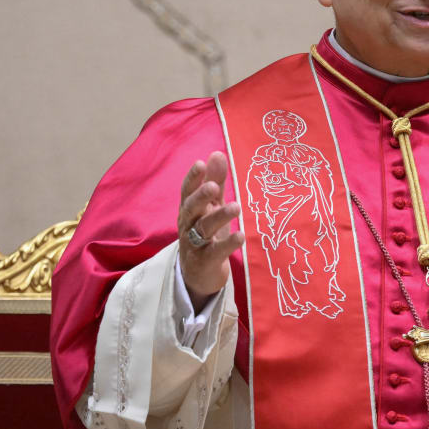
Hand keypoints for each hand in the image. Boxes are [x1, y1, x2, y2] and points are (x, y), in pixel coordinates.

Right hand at [177, 151, 242, 311]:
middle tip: (213, 186)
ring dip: (219, 216)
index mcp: (189, 209)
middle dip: (201, 197)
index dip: (193, 178)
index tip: (201, 163)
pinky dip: (228, 244)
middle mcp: (188, 225)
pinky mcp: (205, 261)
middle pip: (191, 208)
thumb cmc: (205, 234)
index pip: (187, 191)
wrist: (198, 275)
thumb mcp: (211, 207)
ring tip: (236, 207)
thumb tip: (217, 153)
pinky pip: (216, 251)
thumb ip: (214, 182)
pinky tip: (240, 236)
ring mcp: (195, 244)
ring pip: (203, 228)